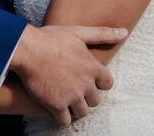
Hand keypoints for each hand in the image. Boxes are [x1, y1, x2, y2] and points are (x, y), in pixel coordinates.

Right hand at [11, 24, 125, 126]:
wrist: (28, 50)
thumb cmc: (52, 39)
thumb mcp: (79, 32)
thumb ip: (103, 34)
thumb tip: (124, 32)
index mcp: (93, 68)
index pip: (108, 84)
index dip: (99, 83)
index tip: (90, 81)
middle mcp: (86, 84)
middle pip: (95, 101)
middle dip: (87, 97)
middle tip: (77, 91)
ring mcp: (72, 96)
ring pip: (82, 112)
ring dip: (76, 108)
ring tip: (68, 101)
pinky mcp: (56, 106)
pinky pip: (65, 121)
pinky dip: (62, 118)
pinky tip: (57, 110)